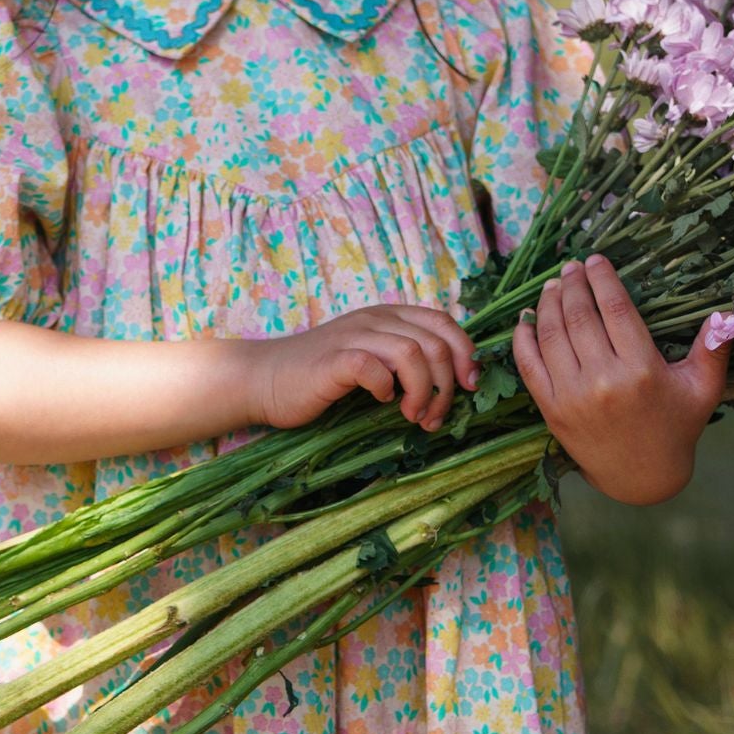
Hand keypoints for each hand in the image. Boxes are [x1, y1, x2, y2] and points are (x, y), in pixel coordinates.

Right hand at [246, 305, 478, 431]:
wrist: (264, 379)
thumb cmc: (320, 377)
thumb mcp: (371, 359)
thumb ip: (404, 360)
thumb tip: (451, 383)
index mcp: (388, 316)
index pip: (443, 322)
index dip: (465, 353)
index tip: (470, 386)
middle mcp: (374, 319)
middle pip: (435, 342)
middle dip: (446, 385)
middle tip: (435, 416)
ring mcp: (353, 336)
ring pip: (412, 353)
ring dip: (423, 391)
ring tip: (414, 417)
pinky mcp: (333, 360)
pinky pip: (373, 368)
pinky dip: (386, 388)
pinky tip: (382, 402)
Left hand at [512, 254, 727, 504]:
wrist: (642, 477)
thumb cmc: (676, 427)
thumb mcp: (703, 389)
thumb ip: (713, 349)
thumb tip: (725, 311)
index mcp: (641, 369)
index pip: (614, 308)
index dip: (602, 278)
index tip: (596, 259)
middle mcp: (603, 380)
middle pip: (579, 316)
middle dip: (572, 284)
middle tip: (572, 267)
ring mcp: (572, 396)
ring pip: (551, 335)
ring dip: (548, 303)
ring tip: (553, 285)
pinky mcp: (551, 410)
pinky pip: (529, 366)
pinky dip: (523, 339)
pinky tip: (525, 320)